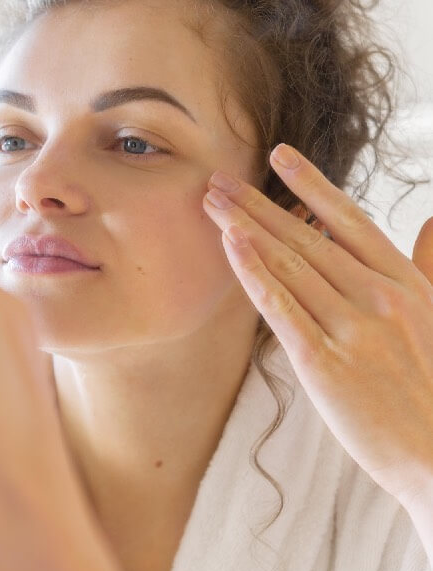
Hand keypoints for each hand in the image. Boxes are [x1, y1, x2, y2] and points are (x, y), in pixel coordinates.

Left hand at [201, 144, 432, 509]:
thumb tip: (431, 222)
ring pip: (289, 264)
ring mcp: (352, 328)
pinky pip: (281, 307)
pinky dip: (254, 273)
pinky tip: (230, 245)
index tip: (280, 155)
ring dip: (245, 229)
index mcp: (405, 283)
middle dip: (258, 205)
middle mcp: (378, 297)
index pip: (350, 220)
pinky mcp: (324, 362)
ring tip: (212, 203)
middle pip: (308, 237)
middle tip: (218, 180)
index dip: (312, 185)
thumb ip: (431, 265)